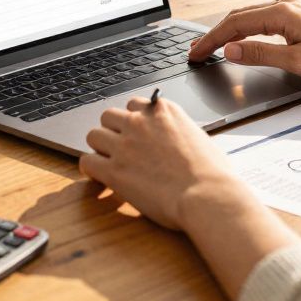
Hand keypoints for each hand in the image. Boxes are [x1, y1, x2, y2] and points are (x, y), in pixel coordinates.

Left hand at [80, 96, 246, 230]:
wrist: (208, 195)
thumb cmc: (213, 173)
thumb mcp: (198, 137)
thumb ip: (178, 131)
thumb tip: (174, 139)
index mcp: (163, 110)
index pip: (134, 104)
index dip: (133, 121)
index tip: (136, 134)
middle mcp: (140, 121)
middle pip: (108, 116)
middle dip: (113, 131)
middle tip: (120, 149)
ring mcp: (125, 144)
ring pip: (93, 135)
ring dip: (100, 149)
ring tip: (109, 163)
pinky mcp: (114, 170)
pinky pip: (87, 162)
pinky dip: (90, 170)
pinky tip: (99, 179)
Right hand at [187, 0, 300, 82]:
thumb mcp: (297, 61)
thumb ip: (260, 54)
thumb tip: (230, 49)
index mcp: (282, 13)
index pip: (235, 24)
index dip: (211, 40)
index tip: (195, 53)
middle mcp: (286, 4)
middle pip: (239, 16)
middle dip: (215, 33)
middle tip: (196, 51)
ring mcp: (294, 7)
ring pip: (251, 15)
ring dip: (229, 30)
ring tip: (212, 45)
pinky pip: (264, 18)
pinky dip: (246, 28)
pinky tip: (242, 38)